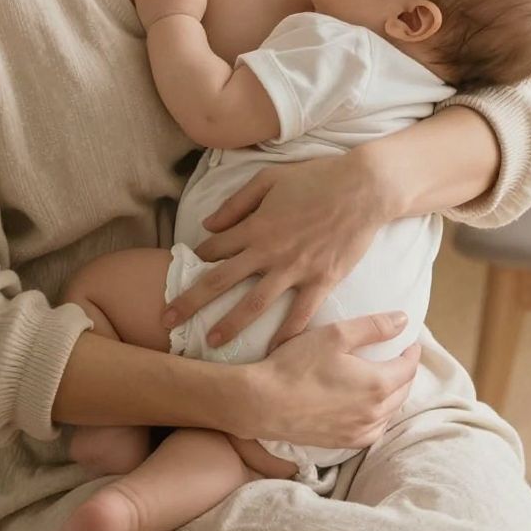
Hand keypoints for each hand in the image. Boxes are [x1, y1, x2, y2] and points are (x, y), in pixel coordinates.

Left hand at [163, 153, 387, 351]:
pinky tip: (273, 352)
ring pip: (254, 304)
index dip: (197, 260)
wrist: (364, 188)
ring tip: (209, 342)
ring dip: (229, 324)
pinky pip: (300, 315)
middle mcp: (270, 251)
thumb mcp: (269, 179)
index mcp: (255, 226)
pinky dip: (286, 334)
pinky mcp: (322, 281)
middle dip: (191, 301)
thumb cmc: (316, 178)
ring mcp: (296, 269)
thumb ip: (236, 203)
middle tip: (167, 320)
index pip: (215, 249)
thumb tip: (207, 225)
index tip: (185, 272)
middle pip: (221, 280)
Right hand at [249, 314, 421, 447]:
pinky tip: (366, 406)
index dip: (411, 352)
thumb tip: (403, 320)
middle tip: (396, 357)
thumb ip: (373, 327)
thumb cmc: (297, 365)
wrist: (264, 403)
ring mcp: (360, 432)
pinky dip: (377, 416)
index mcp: (377, 385)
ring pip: (389, 412)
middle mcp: (374, 413)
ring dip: (392, 395)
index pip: (408, 367)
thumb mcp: (335, 335)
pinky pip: (373, 430)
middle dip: (404, 372)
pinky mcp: (345, 443)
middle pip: (403, 391)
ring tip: (383, 378)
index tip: (408, 341)